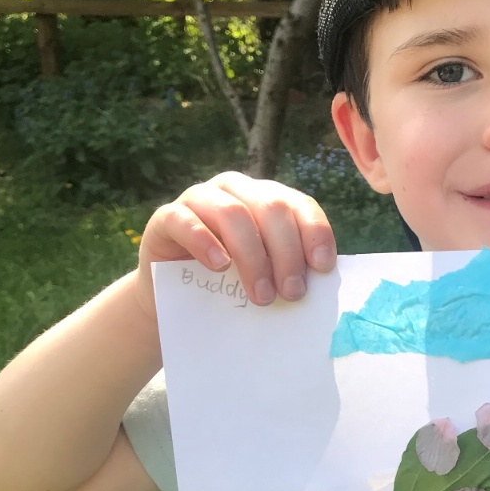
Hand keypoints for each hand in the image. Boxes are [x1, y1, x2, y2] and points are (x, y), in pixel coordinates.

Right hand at [134, 171, 336, 316]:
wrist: (176, 299)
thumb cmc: (230, 285)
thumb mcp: (266, 275)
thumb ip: (289, 271)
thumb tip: (322, 285)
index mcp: (267, 199)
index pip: (299, 204)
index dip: (315, 232)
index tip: (323, 267)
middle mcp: (236, 191)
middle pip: (271, 208)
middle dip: (287, 253)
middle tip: (293, 294)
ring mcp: (199, 199)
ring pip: (233, 213)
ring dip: (253, 256)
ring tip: (262, 296)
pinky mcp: (166, 217)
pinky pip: (185, 220)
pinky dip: (204, 241)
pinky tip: (219, 266)